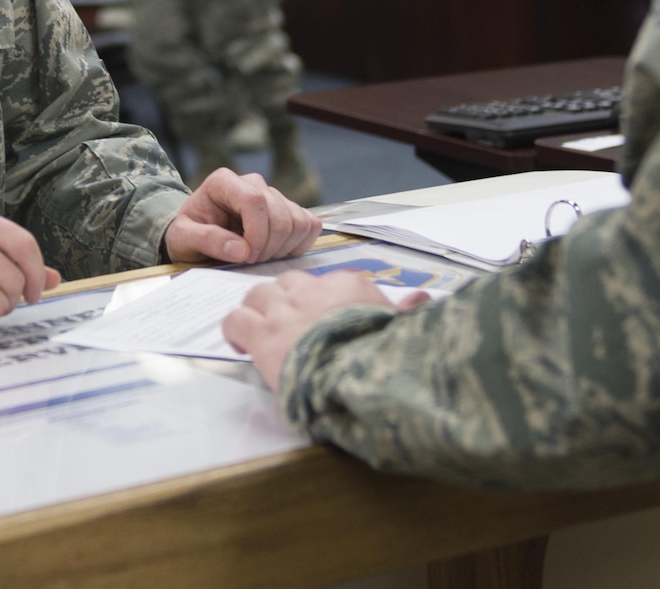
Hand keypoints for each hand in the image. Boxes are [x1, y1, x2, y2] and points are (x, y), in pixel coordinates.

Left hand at [162, 167, 320, 264]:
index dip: (257, 232)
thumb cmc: (187, 234)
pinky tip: (277, 252)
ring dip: (283, 247)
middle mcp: (252, 183)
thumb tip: (240, 249)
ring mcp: (273, 195)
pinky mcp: (287, 209)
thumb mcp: (184, 239)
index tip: (247, 255)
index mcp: (224, 182)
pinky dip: (298, 244)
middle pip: (280, 214)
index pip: (255, 200)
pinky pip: (309, 224)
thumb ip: (208, 240)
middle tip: (249, 261)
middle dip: (268, 246)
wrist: (195, 235)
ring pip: (298, 220)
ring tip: (260, 257)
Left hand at [223, 270, 426, 389]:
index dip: (320, 302)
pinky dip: (235, 330)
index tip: (322, 319)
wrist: (356, 376)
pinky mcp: (260, 333)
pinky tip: (239, 342)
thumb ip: (405, 311)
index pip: (328, 284)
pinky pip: (236, 320)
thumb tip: (424, 299)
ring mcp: (282, 310)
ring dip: (258, 311)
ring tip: (261, 329)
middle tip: (288, 324)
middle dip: (286, 301)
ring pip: (258, 295)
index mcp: (347, 287)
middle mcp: (311, 291)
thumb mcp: (397, 328)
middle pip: (289, 283)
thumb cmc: (379, 354)